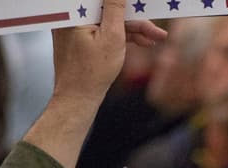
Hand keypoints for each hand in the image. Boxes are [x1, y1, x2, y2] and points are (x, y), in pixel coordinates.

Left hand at [51, 0, 165, 106]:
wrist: (78, 97)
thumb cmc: (92, 71)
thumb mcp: (112, 37)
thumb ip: (116, 8)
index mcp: (74, 12)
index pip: (103, 1)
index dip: (125, 3)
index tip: (141, 4)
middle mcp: (71, 16)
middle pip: (107, 9)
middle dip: (134, 19)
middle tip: (156, 28)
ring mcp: (75, 26)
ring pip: (108, 20)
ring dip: (132, 28)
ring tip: (155, 38)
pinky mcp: (81, 36)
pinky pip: (103, 29)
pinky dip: (121, 35)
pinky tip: (142, 41)